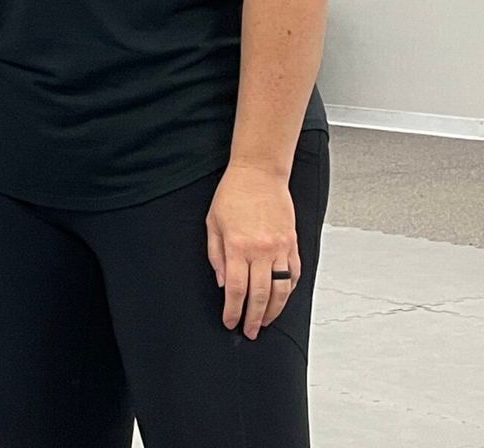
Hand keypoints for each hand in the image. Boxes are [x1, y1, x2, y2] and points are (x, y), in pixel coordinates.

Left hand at [206, 161, 300, 339]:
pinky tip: (282, 299)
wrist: (259, 174)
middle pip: (260, 295)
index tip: (230, 322)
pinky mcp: (293, 244)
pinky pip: (293, 274)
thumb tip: (221, 283)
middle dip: (254, 318)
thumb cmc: (232, 195)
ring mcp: (280, 248)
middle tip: (250, 332)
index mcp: (237, 246)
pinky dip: (288, 290)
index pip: (235, 289)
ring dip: (274, 311)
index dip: (232, 310)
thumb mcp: (212, 223)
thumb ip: (215, 255)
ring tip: (266, 322)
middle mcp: (261, 250)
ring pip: (281, 290)